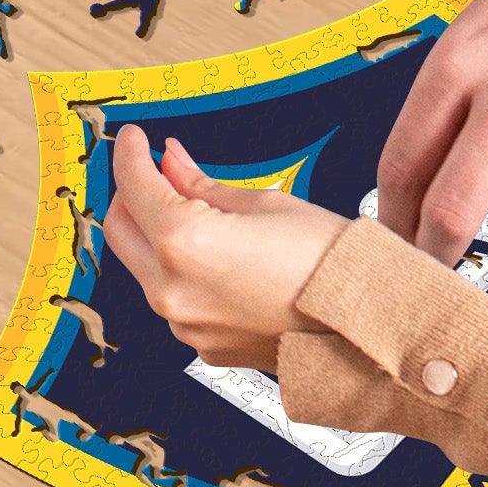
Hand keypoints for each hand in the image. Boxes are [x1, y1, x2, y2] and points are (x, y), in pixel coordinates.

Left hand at [106, 126, 350, 363]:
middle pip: (120, 232)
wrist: (366, 323)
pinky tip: (218, 256)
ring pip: (145, 269)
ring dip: (157, 236)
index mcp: (186, 243)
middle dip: (131, 196)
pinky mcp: (202, 346)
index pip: (135, 187)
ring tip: (198, 214)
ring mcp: (185, 325)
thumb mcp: (267, 204)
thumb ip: (204, 186)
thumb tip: (172, 165)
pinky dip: (184, 272)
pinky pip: (176, 300)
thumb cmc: (330, 262)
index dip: (130, 155)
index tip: (135, 140)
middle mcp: (173, 290)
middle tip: (155, 172)